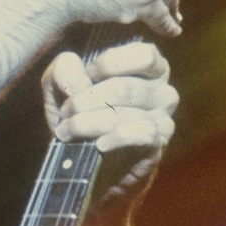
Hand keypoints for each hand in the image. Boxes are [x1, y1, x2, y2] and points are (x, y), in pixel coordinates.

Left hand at [42, 40, 177, 200]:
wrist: (87, 171)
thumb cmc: (80, 121)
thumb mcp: (62, 91)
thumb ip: (62, 71)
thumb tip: (76, 73)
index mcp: (148, 70)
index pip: (144, 54)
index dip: (110, 63)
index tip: (85, 76)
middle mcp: (162, 91)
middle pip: (124, 87)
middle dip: (86, 100)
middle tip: (65, 112)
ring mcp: (164, 118)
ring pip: (126, 113)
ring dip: (88, 122)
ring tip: (68, 131)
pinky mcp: (158, 145)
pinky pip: (142, 134)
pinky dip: (116, 138)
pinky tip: (99, 145)